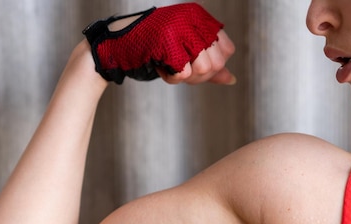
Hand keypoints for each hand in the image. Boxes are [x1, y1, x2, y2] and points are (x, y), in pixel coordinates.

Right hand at [83, 3, 234, 84]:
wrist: (117, 45)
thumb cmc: (153, 49)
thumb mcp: (185, 54)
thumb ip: (210, 65)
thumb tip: (232, 80)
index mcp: (200, 17)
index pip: (227, 50)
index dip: (213, 66)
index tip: (193, 65)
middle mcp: (192, 18)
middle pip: (217, 62)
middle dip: (200, 76)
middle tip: (179, 71)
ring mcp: (180, 28)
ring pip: (203, 68)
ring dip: (186, 78)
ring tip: (169, 68)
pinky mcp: (167, 41)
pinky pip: (183, 73)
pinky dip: (172, 78)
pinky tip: (160, 68)